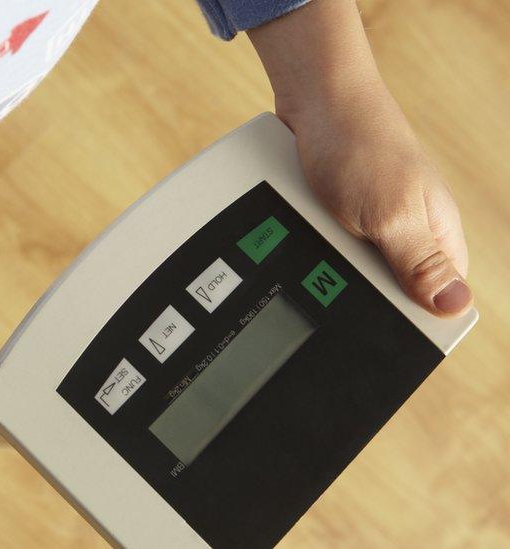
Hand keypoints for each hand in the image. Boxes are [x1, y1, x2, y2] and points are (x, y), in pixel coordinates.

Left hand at [249, 0, 472, 316]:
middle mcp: (411, 232)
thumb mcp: (390, 214)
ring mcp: (375, 224)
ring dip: (328, 267)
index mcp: (439, 236)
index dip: (411, 321)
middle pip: (388, 292)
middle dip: (357, 290)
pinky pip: (325, 249)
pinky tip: (299, 237)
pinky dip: (310, 246)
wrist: (314, 102)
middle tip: (336, 273)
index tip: (376, 328)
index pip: (440, 301)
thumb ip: (417, 262)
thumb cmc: (358, 145)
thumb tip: (454, 305)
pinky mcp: (341, 216)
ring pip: (350, 273)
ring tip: (318, 243)